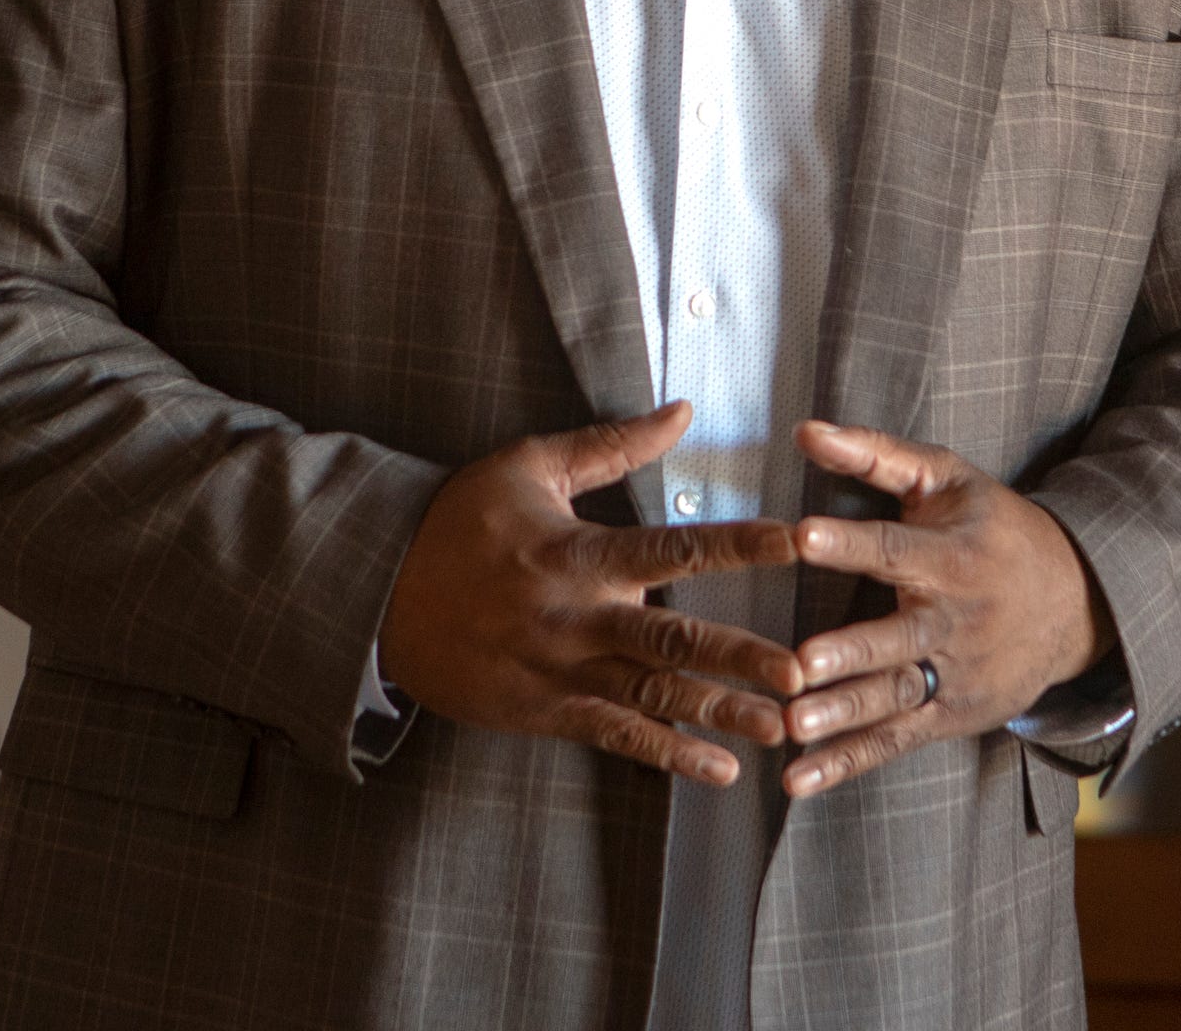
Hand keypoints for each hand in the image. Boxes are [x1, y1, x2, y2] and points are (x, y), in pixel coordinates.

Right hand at [377, 401, 801, 784]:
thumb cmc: (459, 521)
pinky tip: (719, 770)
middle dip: (740, 658)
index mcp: (579, 553)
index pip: (673, 549)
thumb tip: (684, 409)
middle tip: (805, 673)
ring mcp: (560, 671)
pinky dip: (667, 755)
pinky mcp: (544, 711)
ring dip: (718, 715)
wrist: (375, 592)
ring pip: (653, 698)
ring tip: (783, 729)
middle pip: (672, 641)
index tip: (795, 543)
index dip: (737, 546)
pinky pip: (615, 736)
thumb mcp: (530, 467)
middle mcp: (576, 618)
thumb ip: (613, 444)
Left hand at [780, 420, 1105, 797]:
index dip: (848, 544)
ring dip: (843, 717)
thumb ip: (876, 455)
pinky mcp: (950, 717)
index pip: (894, 550)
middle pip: (897, 639)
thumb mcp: (948, 479)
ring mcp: (955, 675)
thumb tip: (805, 431)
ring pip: (894, 698)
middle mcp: (954, 620)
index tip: (801, 537)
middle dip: (850, 653)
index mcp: (952, 556)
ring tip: (793, 729)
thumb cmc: (995, 528)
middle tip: (801, 665)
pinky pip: (894, 742)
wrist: (1076, 601)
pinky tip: (798, 782)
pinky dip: (846, 764)